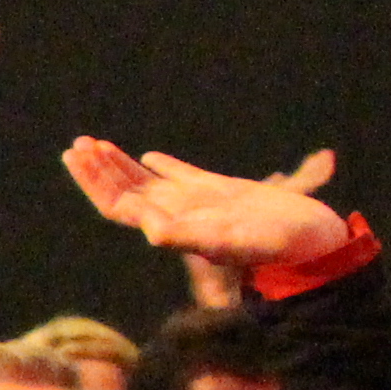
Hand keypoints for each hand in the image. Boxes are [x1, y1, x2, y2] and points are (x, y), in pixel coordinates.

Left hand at [64, 136, 348, 272]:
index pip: (118, 204)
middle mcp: (177, 215)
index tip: (76, 155)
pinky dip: (163, 165)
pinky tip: (148, 156)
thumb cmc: (276, 246)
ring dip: (120, 164)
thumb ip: (188, 236)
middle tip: (77, 143)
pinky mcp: (221, 192)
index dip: (94, 181)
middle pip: (124, 192)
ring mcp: (198, 204)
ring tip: (96, 143)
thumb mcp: (231, 240)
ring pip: (148, 182)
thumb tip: (148, 230)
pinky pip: (183, 177)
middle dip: (98, 168)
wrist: (314, 245)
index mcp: (171, 226)